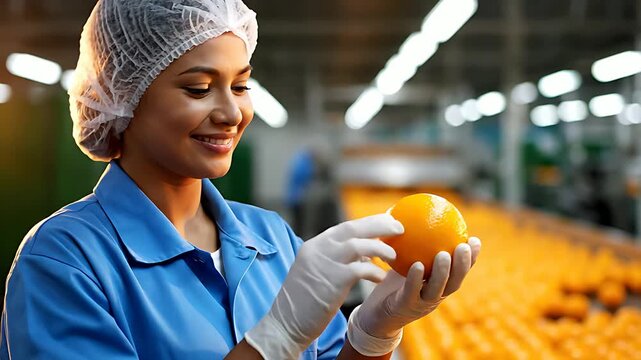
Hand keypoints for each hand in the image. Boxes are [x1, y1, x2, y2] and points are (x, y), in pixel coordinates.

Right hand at [245, 214, 403, 359]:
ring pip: (359, 244)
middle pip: (354, 227)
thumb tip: (366, 252)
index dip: (368, 222)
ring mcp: (325, 263)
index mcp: (314, 245)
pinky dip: (375, 272)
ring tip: (394, 255)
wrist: (284, 324)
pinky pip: (361, 269)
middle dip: (379, 224)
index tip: (386, 221)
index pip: (345, 227)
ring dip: (381, 247)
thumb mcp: (317, 273)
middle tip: (399, 226)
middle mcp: (319, 249)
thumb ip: (337, 260)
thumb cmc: (303, 303)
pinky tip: (381, 279)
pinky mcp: (333, 281)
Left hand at [348, 237, 480, 354]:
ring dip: (443, 273)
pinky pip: (412, 292)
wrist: (377, 314)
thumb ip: (413, 246)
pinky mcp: (404, 307)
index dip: (470, 259)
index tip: (475, 240)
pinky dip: (416, 279)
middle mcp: (434, 296)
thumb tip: (414, 216)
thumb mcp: (405, 263)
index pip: (459, 272)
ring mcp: (421, 304)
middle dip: (463, 265)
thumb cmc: (393, 285)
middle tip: (464, 245)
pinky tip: (417, 265)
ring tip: (444, 254)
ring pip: (437, 289)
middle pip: (454, 282)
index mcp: (439, 286)